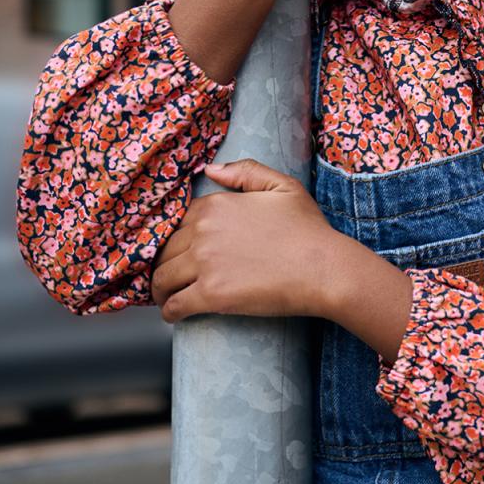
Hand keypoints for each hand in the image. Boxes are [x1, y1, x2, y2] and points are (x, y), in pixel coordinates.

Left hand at [152, 158, 342, 321]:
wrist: (323, 268)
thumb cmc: (307, 229)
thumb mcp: (282, 186)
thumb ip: (244, 171)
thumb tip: (210, 169)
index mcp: (215, 206)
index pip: (176, 223)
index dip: (175, 238)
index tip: (176, 250)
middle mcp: (203, 232)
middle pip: (165, 251)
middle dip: (163, 264)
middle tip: (168, 277)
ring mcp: (205, 264)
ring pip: (162, 278)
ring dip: (159, 289)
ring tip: (166, 297)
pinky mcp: (211, 295)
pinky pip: (176, 305)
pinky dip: (170, 311)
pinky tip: (173, 314)